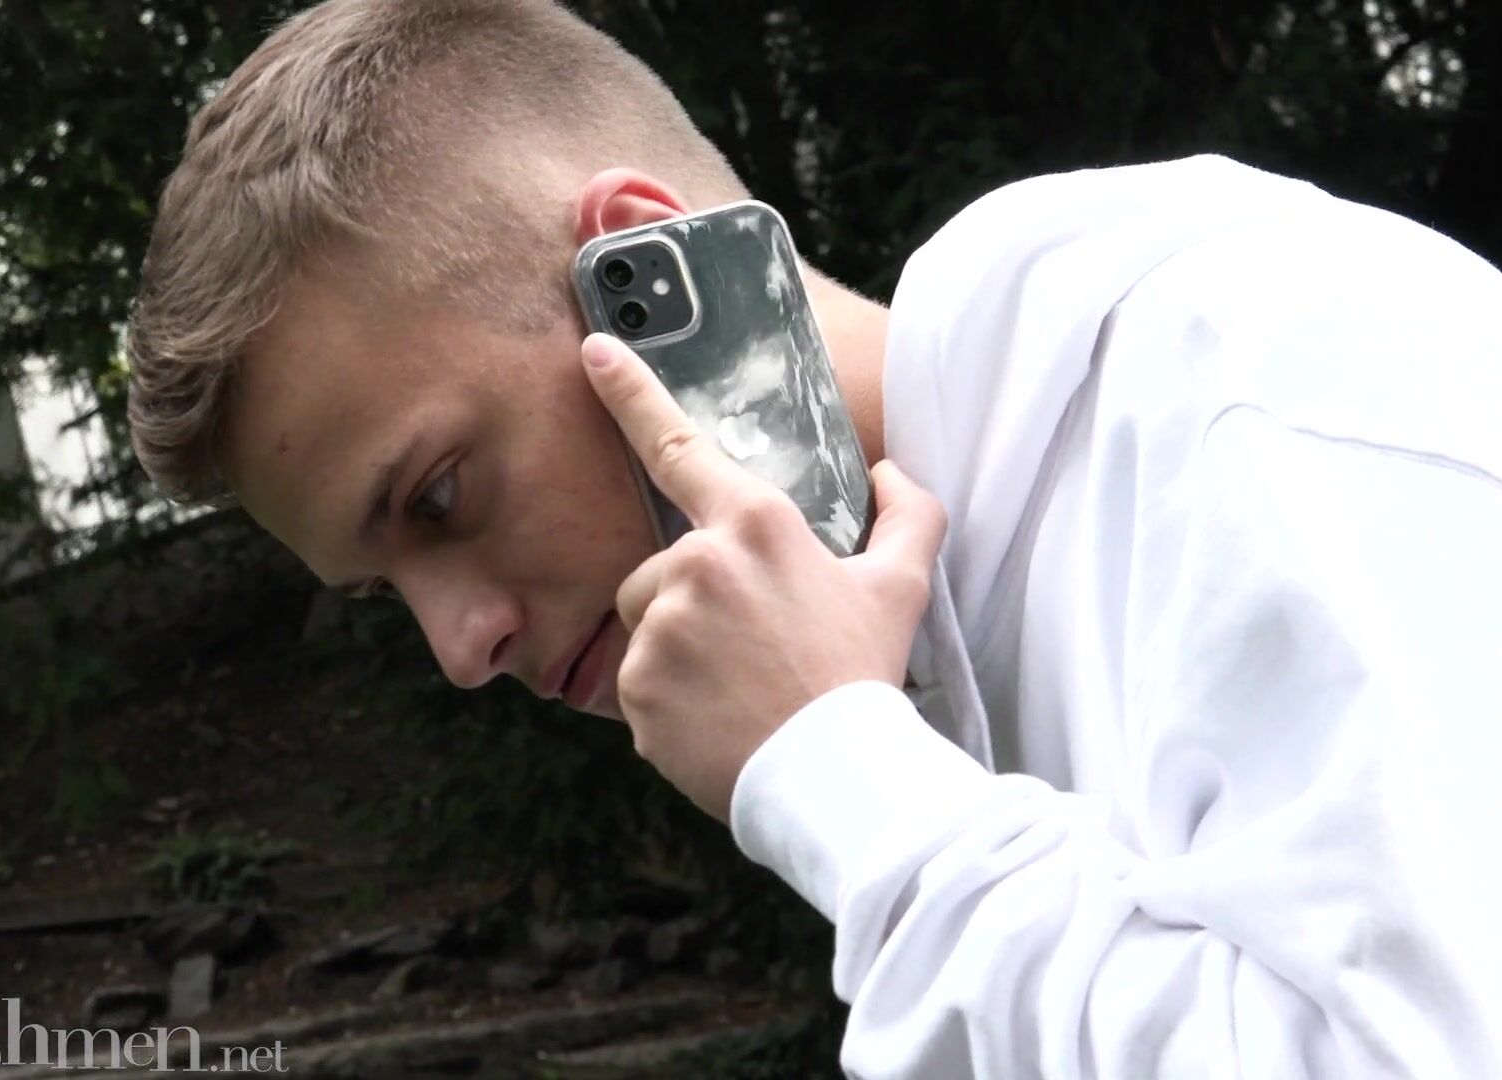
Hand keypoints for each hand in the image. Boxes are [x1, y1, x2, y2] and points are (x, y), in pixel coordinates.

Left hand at [581, 332, 945, 821]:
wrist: (834, 775)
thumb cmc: (863, 674)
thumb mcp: (902, 585)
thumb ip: (907, 513)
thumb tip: (891, 473)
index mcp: (755, 524)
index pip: (679, 444)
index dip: (631, 391)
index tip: (594, 349)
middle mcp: (695, 563)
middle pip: (661, 566)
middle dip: (692, 599)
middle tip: (752, 647)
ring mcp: (659, 626)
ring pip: (646, 624)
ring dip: (679, 649)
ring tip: (736, 688)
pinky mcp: (636, 685)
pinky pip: (639, 683)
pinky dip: (669, 701)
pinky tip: (716, 720)